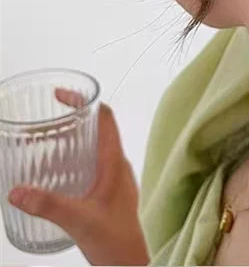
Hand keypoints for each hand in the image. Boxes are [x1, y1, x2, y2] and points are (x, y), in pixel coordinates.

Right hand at [8, 90, 148, 265]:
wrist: (134, 264)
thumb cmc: (118, 241)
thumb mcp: (79, 219)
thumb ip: (48, 205)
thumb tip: (17, 191)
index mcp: (115, 161)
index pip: (105, 117)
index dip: (85, 101)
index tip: (62, 95)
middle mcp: (117, 165)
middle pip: (99, 129)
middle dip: (73, 120)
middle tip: (46, 120)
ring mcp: (115, 179)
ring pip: (94, 149)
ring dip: (73, 142)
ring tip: (44, 145)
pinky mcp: (109, 194)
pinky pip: (92, 167)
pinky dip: (74, 163)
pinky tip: (55, 178)